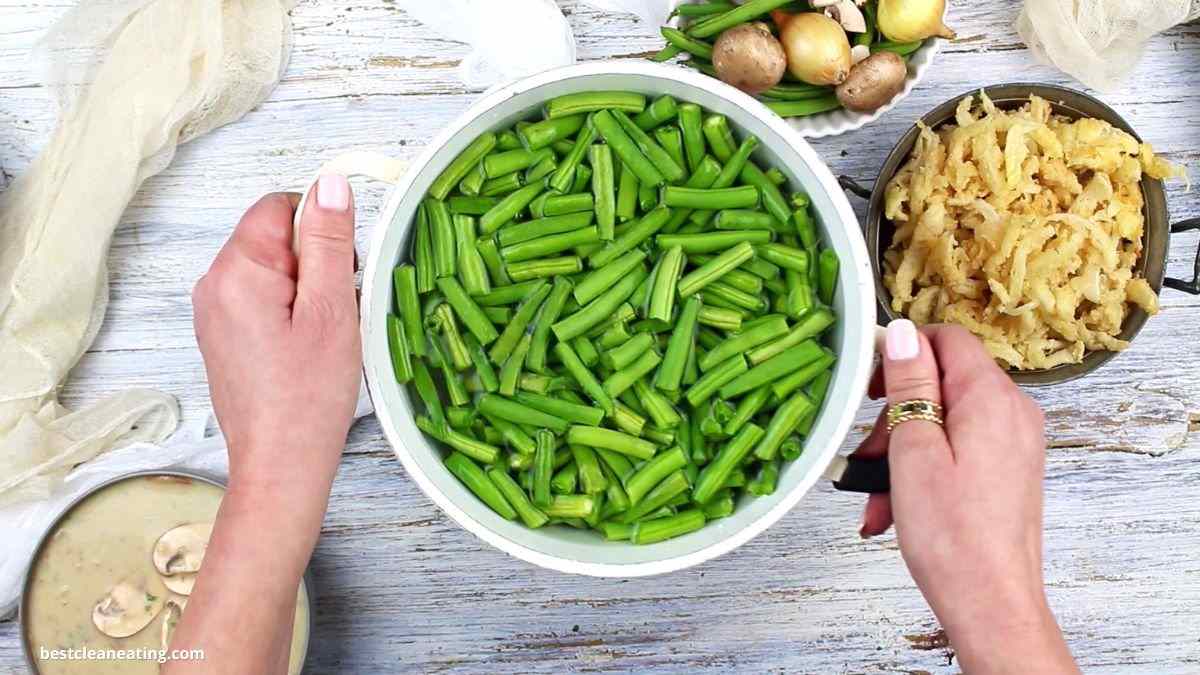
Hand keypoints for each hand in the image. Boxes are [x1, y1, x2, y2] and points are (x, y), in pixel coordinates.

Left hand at [192, 176, 360, 495]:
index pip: (281, 207)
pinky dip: (292, 312)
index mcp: (236, 270)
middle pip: (276, 237)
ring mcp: (214, 312)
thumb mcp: (332, 310)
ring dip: (307, 290)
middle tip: (336, 312)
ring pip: (274, 270)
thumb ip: (330, 242)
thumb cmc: (309, 396)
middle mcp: (213, 284)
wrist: (281, 464)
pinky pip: (263, 299)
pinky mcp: (222, 336)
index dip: (321, 231)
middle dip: (316, 262)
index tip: (342, 274)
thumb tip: (330, 183)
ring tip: (322, 335)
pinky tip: (307, 348)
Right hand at [855, 320, 1077, 673]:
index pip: (948, 339)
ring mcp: (1014, 443)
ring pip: (945, 421)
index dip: (904, 351)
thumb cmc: (951, 535)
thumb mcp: (914, 449)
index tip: (872, 384)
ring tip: (876, 494)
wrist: (991, 603)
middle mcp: (1013, 413)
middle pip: (943, 383)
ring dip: (903, 449)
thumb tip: (904, 332)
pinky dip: (924, 468)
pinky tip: (896, 507)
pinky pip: (958, 450)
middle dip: (896, 414)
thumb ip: (910, 384)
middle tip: (866, 454)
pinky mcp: (1009, 470)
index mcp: (991, 398)